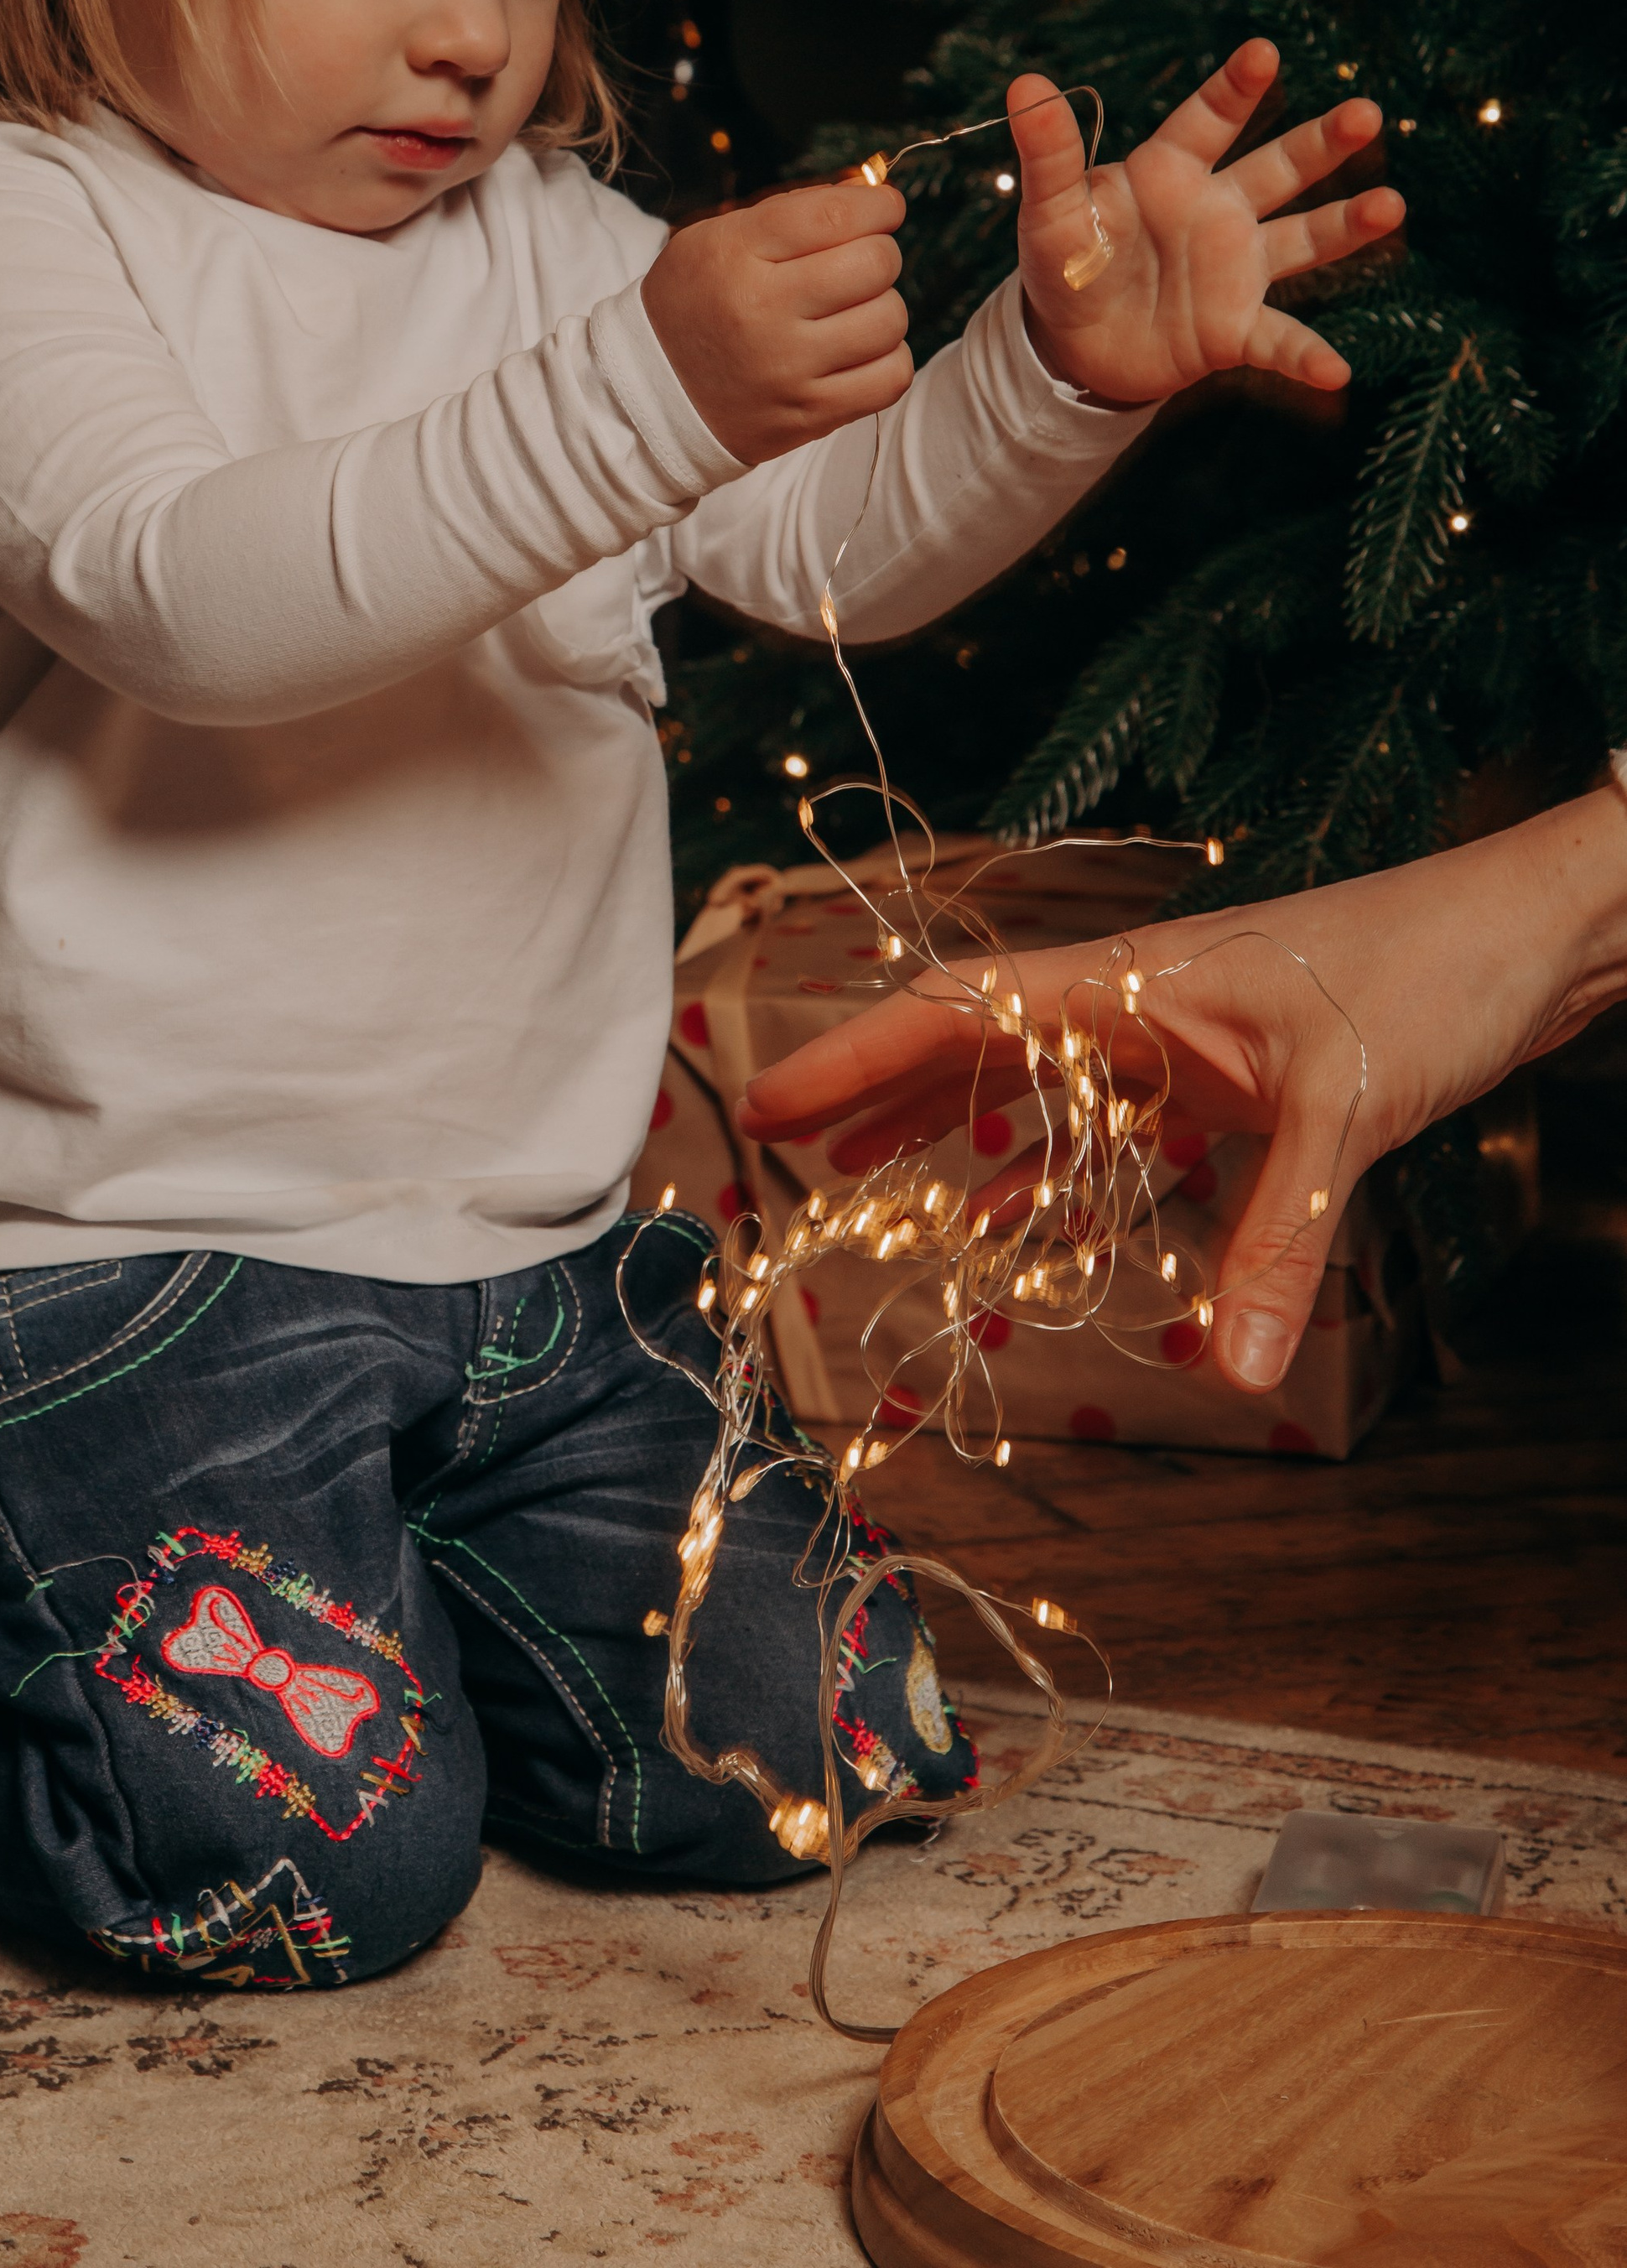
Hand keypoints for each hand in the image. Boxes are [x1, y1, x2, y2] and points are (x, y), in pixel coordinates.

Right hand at [642, 180, 911, 463]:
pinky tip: (858, 352)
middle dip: (878, 255)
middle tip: (855, 265)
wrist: (651, 393)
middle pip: (875, 264)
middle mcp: (761, 310)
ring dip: (882, 309)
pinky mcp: (807, 415)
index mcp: (735, 254)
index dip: (877, 205)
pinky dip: (887, 359)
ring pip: (889, 320)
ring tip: (851, 313)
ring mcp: (787, 369)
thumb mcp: (718, 239)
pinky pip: (890, 378)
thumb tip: (873, 196)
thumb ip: (793, 212)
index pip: (835, 216)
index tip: (883, 209)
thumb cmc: (698, 303)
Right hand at [733, 793, 1626, 1390]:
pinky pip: (1118, 1130)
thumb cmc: (1433, 972)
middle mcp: (1139, 1002)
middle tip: (789, 1155)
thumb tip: (1235, 1369)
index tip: (766, 1101)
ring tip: (878, 1191)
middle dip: (876, 1097)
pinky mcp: (1235, 1073)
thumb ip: (1280, 1235)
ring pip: (1038, 1089)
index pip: (956, 1010)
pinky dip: (1063, 1173)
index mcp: (1130, 980)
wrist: (1535, 932)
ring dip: (956, 1135)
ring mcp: (1184, 1036)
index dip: (853, 1056)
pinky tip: (1028, 1220)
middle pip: (973, 1047)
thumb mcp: (1343, 1107)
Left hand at [1012, 36, 1403, 407]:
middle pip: (1277, 169)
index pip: (1207, 122)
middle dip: (1321, 143)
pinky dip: (1306, 356)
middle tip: (1365, 112)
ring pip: (1301, 240)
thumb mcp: (1048, 211)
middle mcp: (1215, 211)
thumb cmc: (1065, 262)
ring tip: (1391, 206)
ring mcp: (1233, 268)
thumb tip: (1026, 83)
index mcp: (1170, 173)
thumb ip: (1047, 153)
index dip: (1234, 89)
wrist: (1071, 343)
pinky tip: (1336, 372)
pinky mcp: (1234, 328)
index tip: (1263, 53)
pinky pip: (1278, 340)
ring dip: (1345, 225)